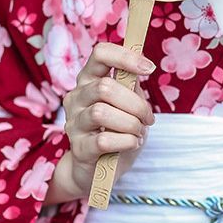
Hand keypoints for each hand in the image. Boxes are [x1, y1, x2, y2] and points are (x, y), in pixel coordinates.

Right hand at [44, 41, 155, 204]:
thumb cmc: (117, 131)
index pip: (100, 54)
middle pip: (104, 87)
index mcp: (88, 80)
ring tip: (138, 132)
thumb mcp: (129, 105)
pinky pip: (103, 140)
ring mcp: (73, 123)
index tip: (149, 69)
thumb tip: (142, 67)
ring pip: (101, 113)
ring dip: (130, 123)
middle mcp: (76, 97)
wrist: (99, 168)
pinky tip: (132, 143)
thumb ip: (131, 86)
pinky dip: (126, 141)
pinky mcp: (78, 148)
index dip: (125, 57)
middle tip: (148, 118)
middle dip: (136, 104)